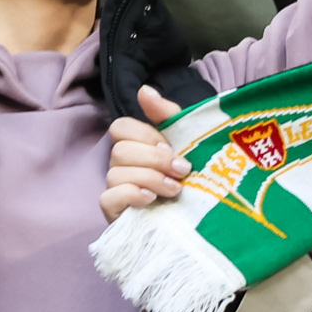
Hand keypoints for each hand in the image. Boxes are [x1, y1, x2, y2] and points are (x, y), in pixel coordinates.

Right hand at [101, 86, 189, 221]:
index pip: (120, 127)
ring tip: (176, 189)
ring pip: (115, 174)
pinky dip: (131, 195)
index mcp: (138, 147)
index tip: (170, 145)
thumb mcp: (189, 143)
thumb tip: (145, 90)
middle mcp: (123, 166)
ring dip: (150, 179)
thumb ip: (168, 115)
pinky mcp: (115, 214)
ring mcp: (117, 191)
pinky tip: (152, 199)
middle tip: (182, 171)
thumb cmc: (195, 179)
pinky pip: (108, 198)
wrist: (203, 221)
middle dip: (155, 159)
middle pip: (120, 151)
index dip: (144, 134)